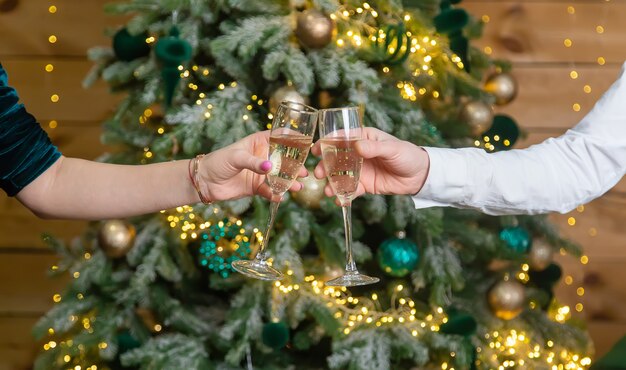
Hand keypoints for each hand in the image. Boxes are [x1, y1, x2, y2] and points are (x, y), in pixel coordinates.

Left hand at [199, 131, 305, 201]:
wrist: (205, 182)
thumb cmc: (218, 162)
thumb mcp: (236, 157)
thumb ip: (253, 162)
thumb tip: (270, 167)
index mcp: (258, 143)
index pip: (279, 137)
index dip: (293, 138)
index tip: (307, 142)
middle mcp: (263, 157)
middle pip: (284, 159)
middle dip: (296, 165)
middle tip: (304, 171)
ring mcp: (260, 173)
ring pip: (280, 176)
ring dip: (289, 181)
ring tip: (298, 186)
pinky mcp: (256, 187)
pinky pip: (270, 191)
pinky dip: (276, 194)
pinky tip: (280, 196)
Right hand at [312, 127, 429, 198]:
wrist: (420, 176)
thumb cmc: (407, 155)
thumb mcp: (392, 148)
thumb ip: (374, 148)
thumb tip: (357, 146)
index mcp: (363, 138)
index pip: (341, 138)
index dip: (326, 143)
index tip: (316, 150)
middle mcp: (357, 154)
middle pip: (336, 158)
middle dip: (325, 166)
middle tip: (319, 173)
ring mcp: (359, 170)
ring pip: (340, 176)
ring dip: (331, 183)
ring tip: (328, 191)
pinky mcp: (364, 185)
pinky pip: (350, 190)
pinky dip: (343, 196)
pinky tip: (339, 201)